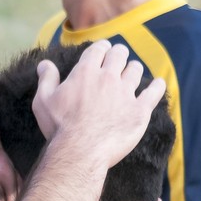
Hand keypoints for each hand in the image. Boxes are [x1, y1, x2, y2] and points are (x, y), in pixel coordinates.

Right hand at [32, 40, 166, 168]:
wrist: (81, 152)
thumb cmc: (59, 128)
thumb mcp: (43, 101)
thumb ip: (46, 79)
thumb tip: (44, 64)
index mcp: (85, 72)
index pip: (98, 49)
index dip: (101, 48)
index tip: (103, 51)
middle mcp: (108, 77)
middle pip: (119, 54)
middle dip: (118, 55)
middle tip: (118, 61)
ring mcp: (126, 93)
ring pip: (135, 69)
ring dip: (133, 69)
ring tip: (132, 75)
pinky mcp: (139, 111)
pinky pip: (154, 92)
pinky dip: (157, 86)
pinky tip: (157, 85)